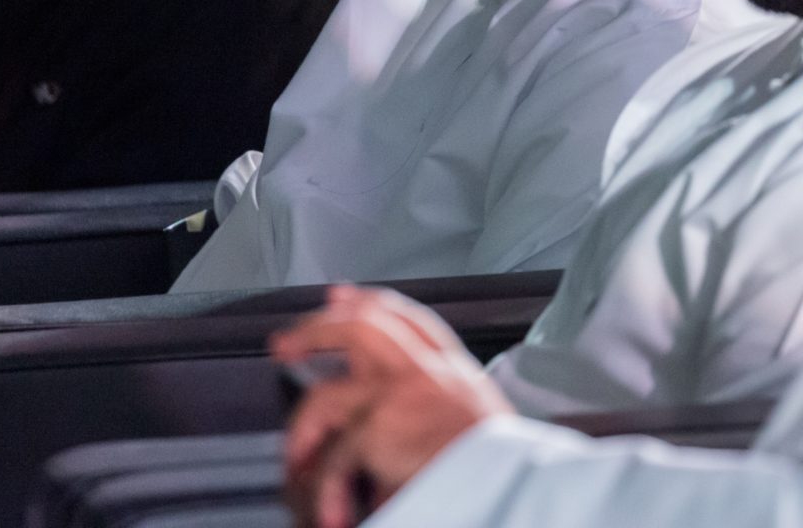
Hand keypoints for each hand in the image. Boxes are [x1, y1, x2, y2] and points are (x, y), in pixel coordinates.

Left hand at [271, 287, 512, 527]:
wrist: (517, 491)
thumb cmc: (500, 470)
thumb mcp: (479, 421)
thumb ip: (440, 405)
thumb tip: (392, 422)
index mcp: (453, 370)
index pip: (406, 316)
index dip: (366, 301)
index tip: (338, 296)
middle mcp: (428, 371)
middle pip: (359, 327)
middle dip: (314, 330)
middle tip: (284, 345)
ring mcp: (401, 396)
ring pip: (328, 393)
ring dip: (302, 428)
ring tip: (296, 457)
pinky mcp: (381, 429)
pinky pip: (336, 459)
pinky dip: (328, 491)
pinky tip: (331, 512)